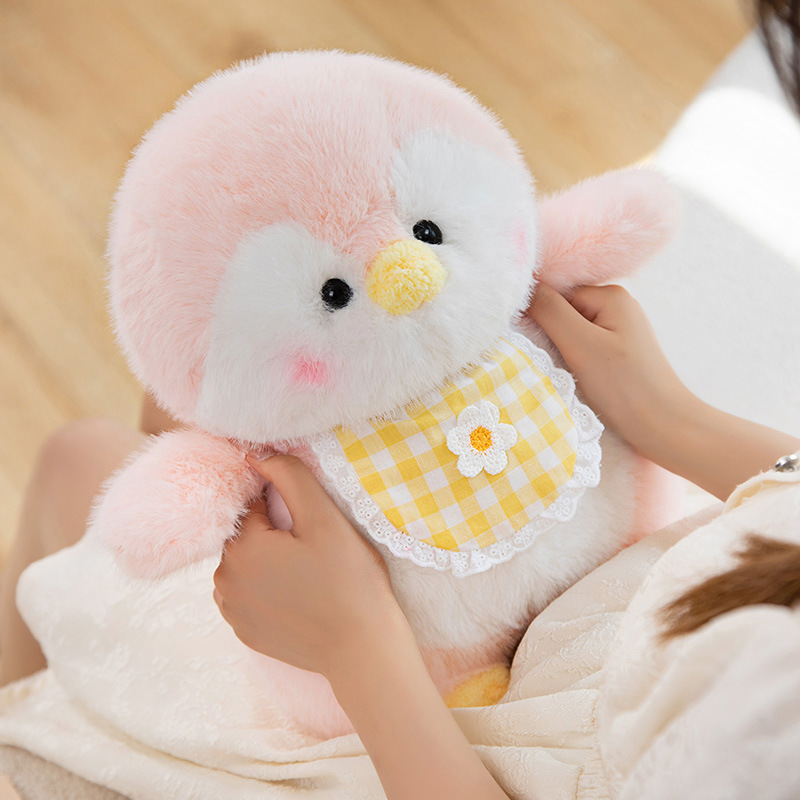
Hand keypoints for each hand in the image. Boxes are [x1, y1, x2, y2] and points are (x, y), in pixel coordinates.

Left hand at [213, 454, 403, 678]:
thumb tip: (256, 455)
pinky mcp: (244, 633)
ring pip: (247, 566)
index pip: (256, 507)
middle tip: (316, 553)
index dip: (288, 511)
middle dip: (275, 536)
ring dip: (269, 563)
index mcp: (242, 547)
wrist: (362, 648)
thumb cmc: (349, 580)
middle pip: (248, 537)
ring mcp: (232, 610)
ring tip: (309, 575)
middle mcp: (225, 579)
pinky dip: (268, 591)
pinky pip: (249, 596)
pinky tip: (299, 597)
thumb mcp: (324, 517)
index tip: (314, 529)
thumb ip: (290, 477)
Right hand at [528, 282, 693, 460]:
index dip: (542, 320)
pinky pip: (585, 348)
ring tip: (574, 375)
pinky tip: (583, 381)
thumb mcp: (580, 344)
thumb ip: (549, 311)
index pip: (557, 296)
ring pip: (572, 333)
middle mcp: (618, 306)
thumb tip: (522, 286)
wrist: (664, 427)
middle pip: (564, 313)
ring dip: (563, 353)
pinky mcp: (619, 353)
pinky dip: (576, 363)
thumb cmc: (625, 387)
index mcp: (611, 295)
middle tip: (559, 364)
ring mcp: (620, 330)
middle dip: (553, 337)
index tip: (541, 347)